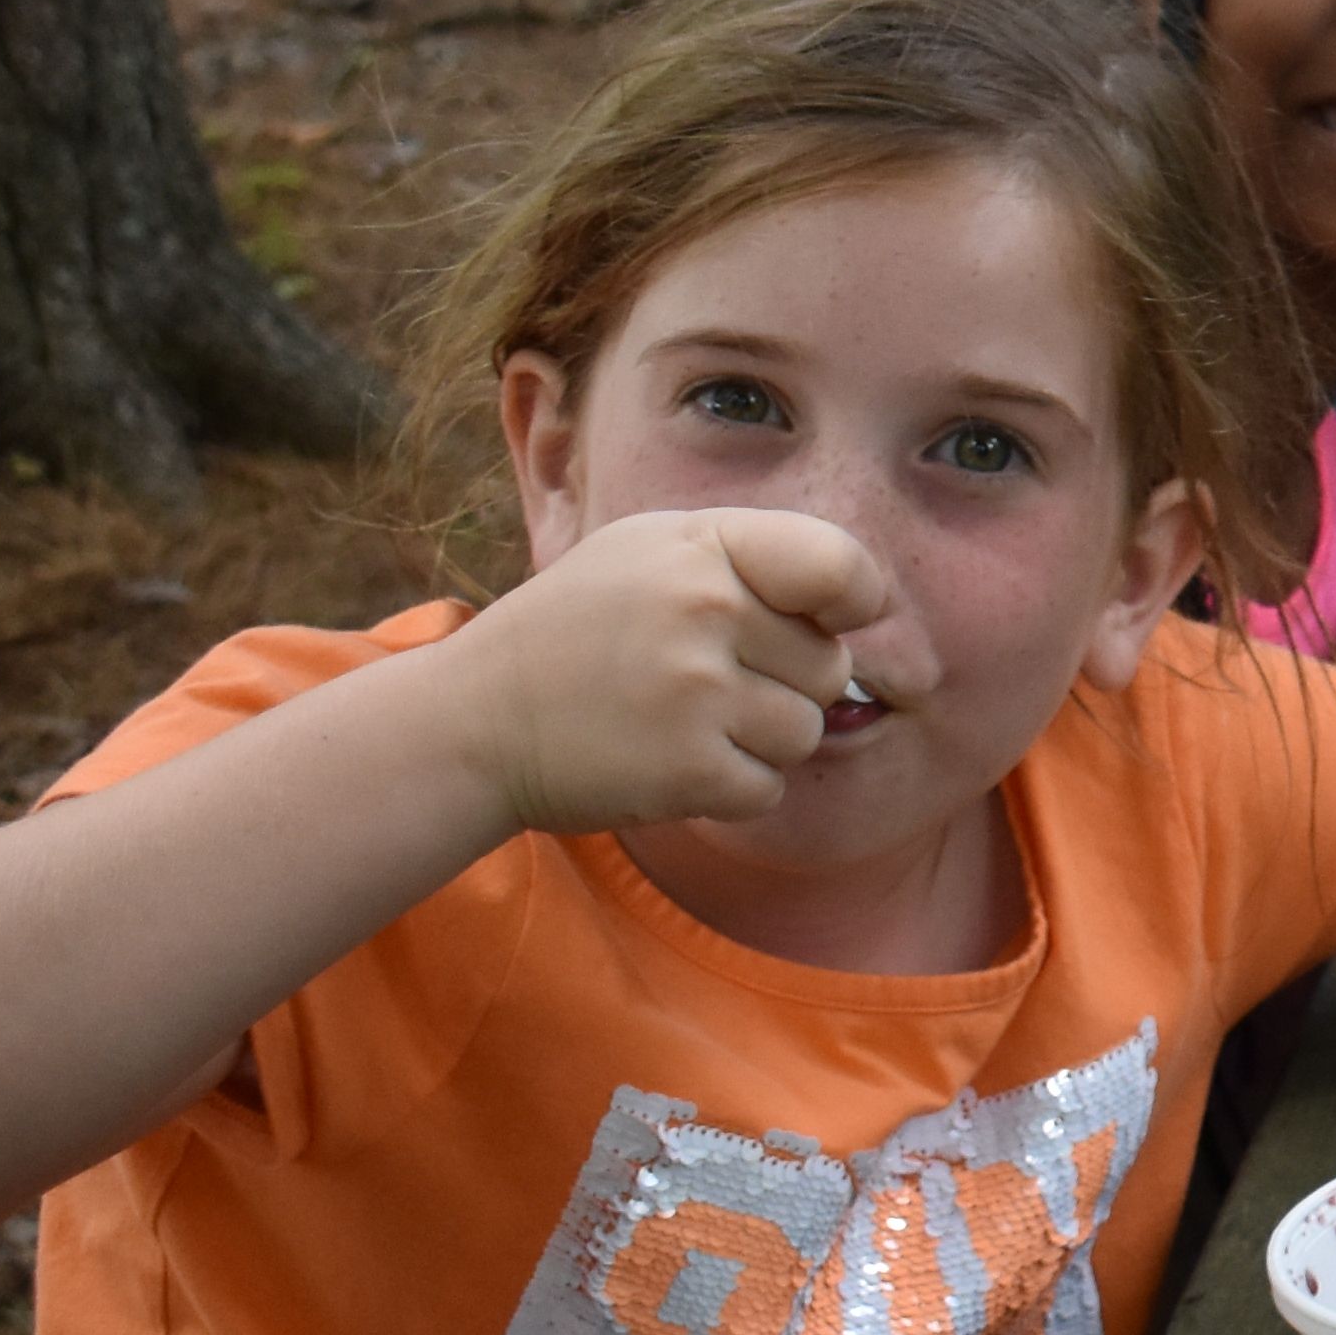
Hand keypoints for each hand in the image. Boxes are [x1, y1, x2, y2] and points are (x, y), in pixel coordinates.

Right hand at [444, 509, 886, 832]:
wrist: (472, 722)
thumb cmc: (579, 631)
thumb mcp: (652, 552)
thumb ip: (753, 558)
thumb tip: (863, 599)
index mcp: (705, 545)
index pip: (841, 566)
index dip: (854, 602)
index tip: (831, 622)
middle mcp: (706, 609)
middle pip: (829, 666)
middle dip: (784, 683)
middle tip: (702, 683)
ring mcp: (697, 690)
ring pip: (804, 731)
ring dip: (758, 742)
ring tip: (682, 722)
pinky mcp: (689, 768)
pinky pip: (768, 788)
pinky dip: (731, 789)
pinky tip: (671, 763)